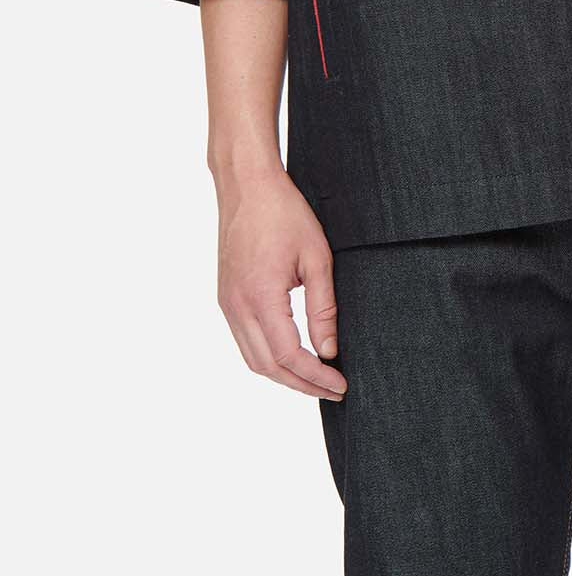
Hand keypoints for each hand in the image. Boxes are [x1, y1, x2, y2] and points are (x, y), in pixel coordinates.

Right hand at [214, 163, 346, 400]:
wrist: (247, 186)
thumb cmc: (285, 213)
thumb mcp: (317, 257)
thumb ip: (323, 308)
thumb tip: (329, 350)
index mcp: (260, 297)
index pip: (288, 356)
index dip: (316, 377)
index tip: (340, 384)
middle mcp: (237, 307)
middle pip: (267, 367)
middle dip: (301, 385)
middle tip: (333, 390)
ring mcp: (227, 304)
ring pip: (252, 358)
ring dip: (283, 375)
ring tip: (316, 378)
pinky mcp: (226, 298)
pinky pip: (244, 340)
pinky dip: (268, 357)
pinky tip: (291, 356)